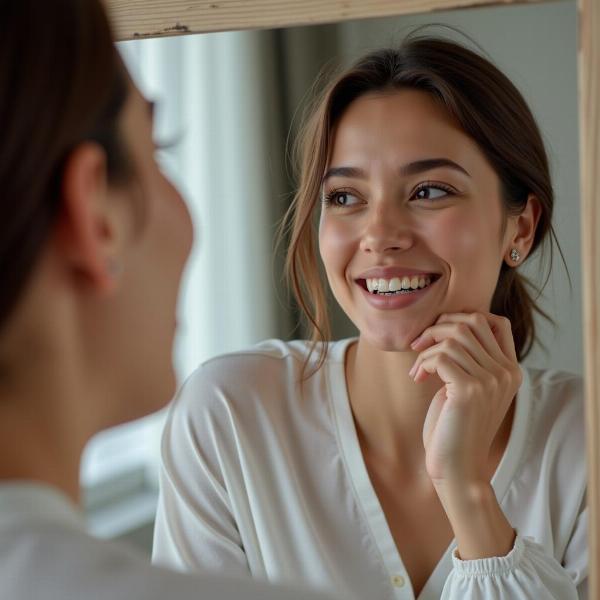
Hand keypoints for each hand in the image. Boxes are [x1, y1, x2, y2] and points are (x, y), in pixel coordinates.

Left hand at [409, 312, 521, 487]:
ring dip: (426, 348)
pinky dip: (423, 362)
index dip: (464, 317)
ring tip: (418, 370)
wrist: (458, 468)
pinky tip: (418, 378)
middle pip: (471, 322)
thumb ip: (470, 360)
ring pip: (452, 338)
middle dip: (439, 326)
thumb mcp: (469, 388)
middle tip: (418, 344)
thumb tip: (446, 325)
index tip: (440, 332)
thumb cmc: (455, 427)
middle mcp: (506, 372)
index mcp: (510, 370)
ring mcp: (490, 380)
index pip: (497, 322)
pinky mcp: (469, 390)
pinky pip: (439, 356)